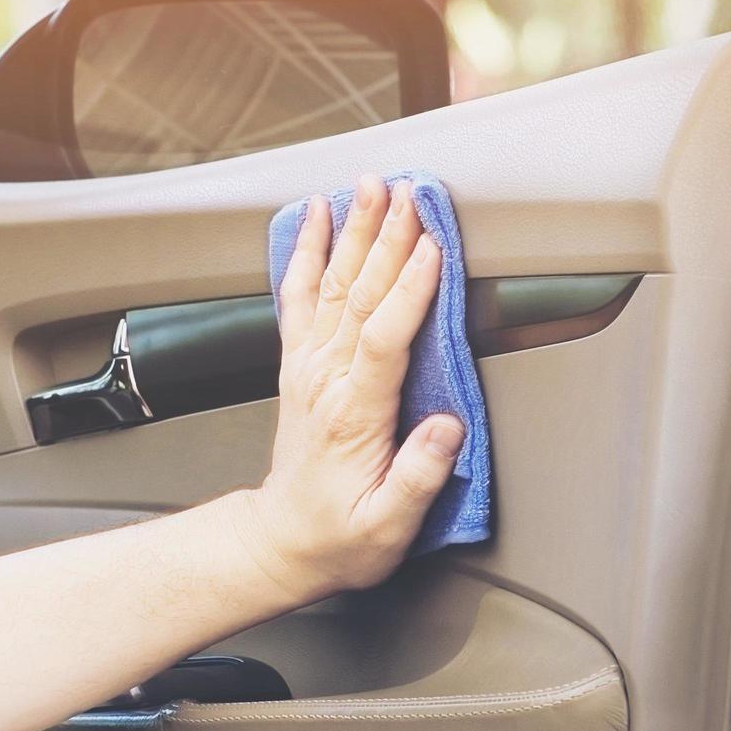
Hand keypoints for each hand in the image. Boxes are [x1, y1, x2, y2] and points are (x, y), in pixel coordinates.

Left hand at [235, 176, 464, 603]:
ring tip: (371, 188)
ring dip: (355, 233)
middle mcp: (327, 380)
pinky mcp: (300, 363)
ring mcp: (309, 366)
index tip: (433, 248)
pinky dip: (309, 252)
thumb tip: (448, 428)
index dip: (410, 290)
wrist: (282, 542)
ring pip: (334, 286)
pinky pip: (300, 296)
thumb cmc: (342, 536)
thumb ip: (418, 477)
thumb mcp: (388, 526)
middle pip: (359, 296)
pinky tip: (318, 216)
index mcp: (355, 414)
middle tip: (408, 195)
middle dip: (386, 240)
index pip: (384, 338)